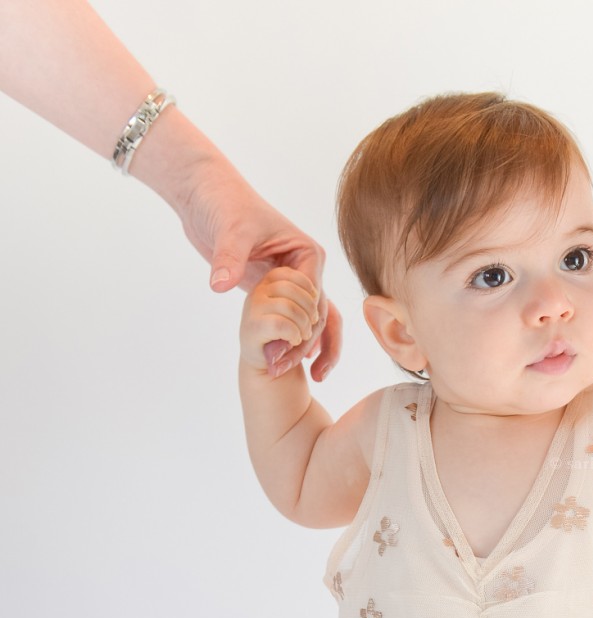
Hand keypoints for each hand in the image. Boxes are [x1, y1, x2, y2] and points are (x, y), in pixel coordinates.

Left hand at [179, 171, 340, 380]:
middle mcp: (306, 270)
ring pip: (314, 321)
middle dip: (303, 344)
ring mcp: (292, 281)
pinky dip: (295, 340)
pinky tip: (294, 364)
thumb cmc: (224, 203)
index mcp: (307, 254)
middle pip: (317, 315)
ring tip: (311, 378)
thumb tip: (220, 285)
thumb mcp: (229, 230)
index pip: (313, 299)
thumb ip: (229, 259)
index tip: (282, 352)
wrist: (205, 194)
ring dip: (311, 348)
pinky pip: (291, 319)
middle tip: (279, 369)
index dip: (301, 328)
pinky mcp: (274, 289)